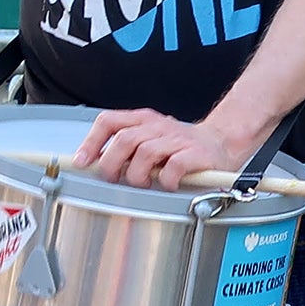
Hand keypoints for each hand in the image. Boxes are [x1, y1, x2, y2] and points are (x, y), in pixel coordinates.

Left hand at [72, 108, 243, 190]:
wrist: (222, 143)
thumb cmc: (180, 148)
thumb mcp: (149, 140)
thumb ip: (125, 148)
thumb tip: (93, 164)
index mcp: (144, 120)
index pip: (109, 121)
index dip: (92, 142)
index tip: (83, 162)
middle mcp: (159, 126)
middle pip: (124, 139)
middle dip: (113, 164)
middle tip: (117, 178)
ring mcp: (178, 139)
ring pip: (145, 153)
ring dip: (139, 175)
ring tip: (145, 182)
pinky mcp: (196, 153)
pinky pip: (173, 167)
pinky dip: (167, 180)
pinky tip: (169, 184)